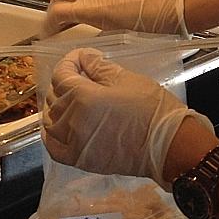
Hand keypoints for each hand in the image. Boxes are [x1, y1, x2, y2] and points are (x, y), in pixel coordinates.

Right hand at [41, 0, 188, 36]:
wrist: (178, 7)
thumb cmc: (155, 27)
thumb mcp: (122, 37)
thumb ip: (101, 34)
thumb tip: (91, 37)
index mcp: (96, 9)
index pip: (59, 11)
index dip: (48, 23)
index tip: (47, 32)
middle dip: (56, 5)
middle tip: (57, 20)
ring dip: (82, 2)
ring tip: (90, 17)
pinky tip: (117, 9)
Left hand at [44, 48, 214, 181]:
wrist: (168, 146)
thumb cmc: (152, 110)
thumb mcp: (126, 79)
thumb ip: (99, 66)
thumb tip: (84, 58)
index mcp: (83, 98)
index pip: (61, 75)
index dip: (69, 62)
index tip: (80, 58)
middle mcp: (73, 122)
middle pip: (55, 97)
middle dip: (66, 82)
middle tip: (83, 76)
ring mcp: (74, 143)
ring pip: (51, 120)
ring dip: (58, 106)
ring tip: (73, 99)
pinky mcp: (80, 160)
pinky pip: (54, 147)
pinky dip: (51, 134)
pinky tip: (58, 126)